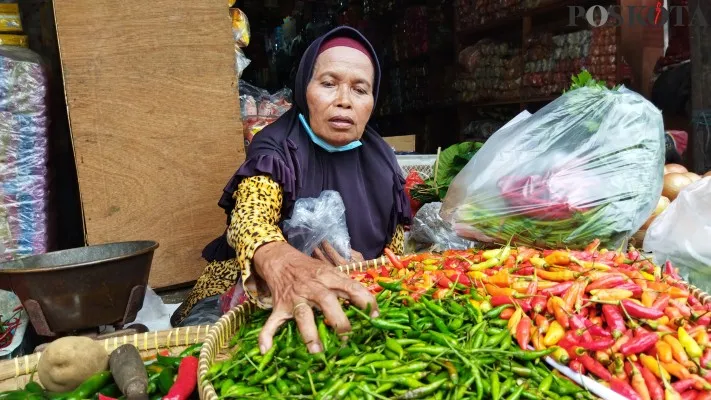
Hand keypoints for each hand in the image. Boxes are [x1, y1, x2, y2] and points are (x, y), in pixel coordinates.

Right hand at [252, 241, 377, 354]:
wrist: (281, 259)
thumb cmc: (311, 270)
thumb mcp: (331, 272)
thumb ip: (347, 287)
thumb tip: (371, 306)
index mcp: (329, 278)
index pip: (351, 287)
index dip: (365, 300)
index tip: (375, 316)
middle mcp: (313, 287)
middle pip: (327, 301)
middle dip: (338, 320)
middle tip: (347, 338)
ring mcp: (295, 298)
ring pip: (302, 314)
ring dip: (308, 332)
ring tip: (316, 351)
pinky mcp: (280, 307)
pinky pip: (272, 322)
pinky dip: (266, 335)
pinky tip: (265, 349)